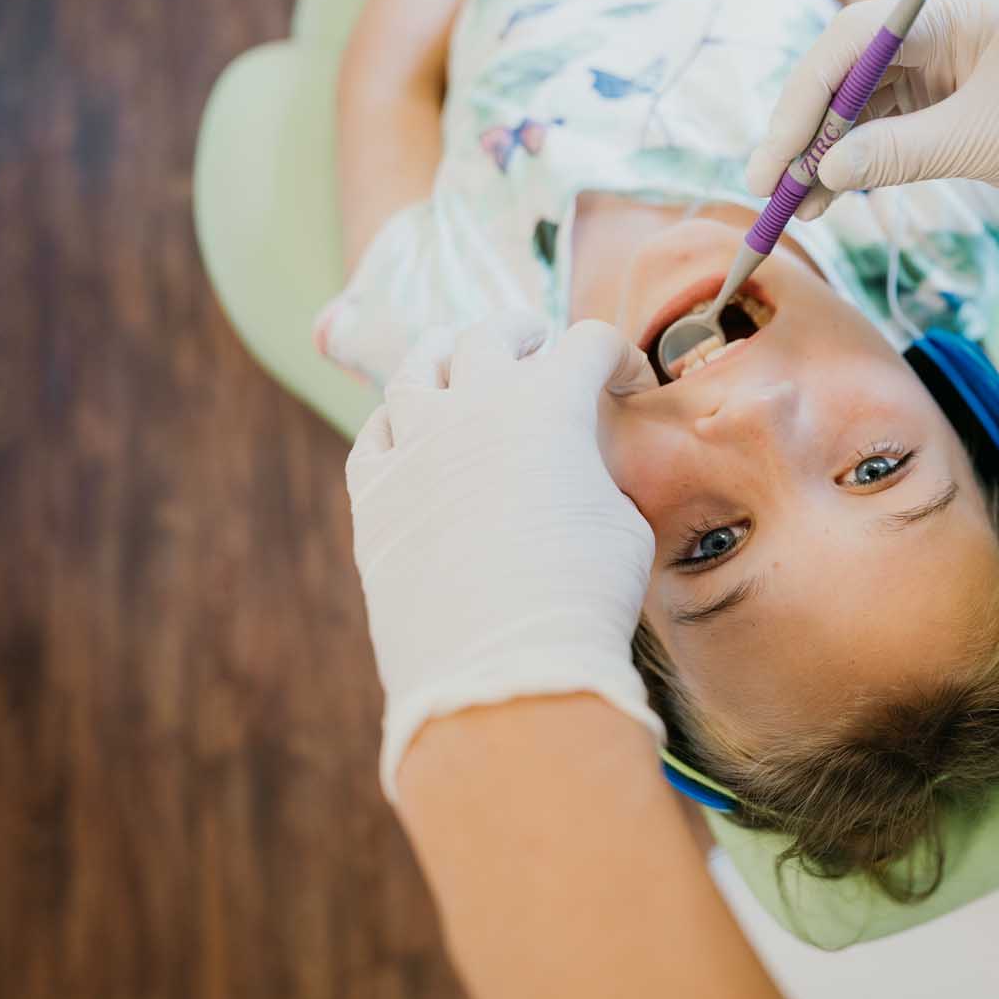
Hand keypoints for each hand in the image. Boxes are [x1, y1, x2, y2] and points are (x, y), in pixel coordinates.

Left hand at [347, 312, 662, 798]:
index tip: (627, 385)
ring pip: (418, 367)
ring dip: (445, 355)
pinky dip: (396, 423)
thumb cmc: (583, 596)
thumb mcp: (623, 524)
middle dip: (523, 333)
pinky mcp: (371, 493)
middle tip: (536, 343)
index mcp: (550, 401)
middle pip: (492, 334)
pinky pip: (375, 434)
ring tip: (456, 357)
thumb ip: (596, 479)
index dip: (617, 358)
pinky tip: (408, 432)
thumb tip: (574, 481)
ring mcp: (414, 443)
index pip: (589, 342)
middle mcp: (475, 404)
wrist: (502, 665)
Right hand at [745, 0, 998, 217]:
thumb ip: (900, 154)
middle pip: (843, 69)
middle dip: (804, 128)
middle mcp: (935, 25)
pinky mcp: (935, 94)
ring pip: (854, 101)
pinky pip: (878, 124)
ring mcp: (933, 59)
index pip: (853, 40)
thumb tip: (824, 172)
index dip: (806, 98)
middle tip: (766, 184)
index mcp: (953, 9)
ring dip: (823, 153)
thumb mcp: (983, 144)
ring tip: (792, 205)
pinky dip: (852, 161)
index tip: (779, 155)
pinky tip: (824, 197)